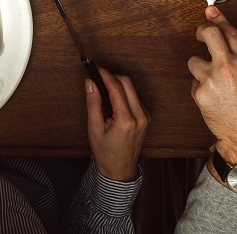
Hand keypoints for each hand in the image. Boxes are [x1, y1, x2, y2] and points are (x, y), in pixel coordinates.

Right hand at [85, 66, 147, 181]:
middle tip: (97, 75)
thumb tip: (90, 82)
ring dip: (118, 83)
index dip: (105, 74)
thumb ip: (93, 103)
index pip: (116, 87)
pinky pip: (135, 97)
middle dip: (112, 75)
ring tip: (103, 86)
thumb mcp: (94, 128)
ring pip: (132, 89)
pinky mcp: (146, 117)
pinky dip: (123, 92)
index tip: (95, 67)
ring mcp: (145, 116)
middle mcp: (140, 116)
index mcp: (126, 120)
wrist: (120, 170)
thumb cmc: (105, 152)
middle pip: (127, 83)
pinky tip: (112, 98)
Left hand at [186, 7, 236, 172]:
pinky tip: (213, 98)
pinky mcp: (200, 92)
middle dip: (201, 31)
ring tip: (211, 81)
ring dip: (199, 67)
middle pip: (207, 33)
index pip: (229, 30)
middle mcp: (230, 65)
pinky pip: (194, 82)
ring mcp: (213, 78)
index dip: (218, 19)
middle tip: (201, 36)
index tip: (210, 12)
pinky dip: (201, 88)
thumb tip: (229, 35)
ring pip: (194, 59)